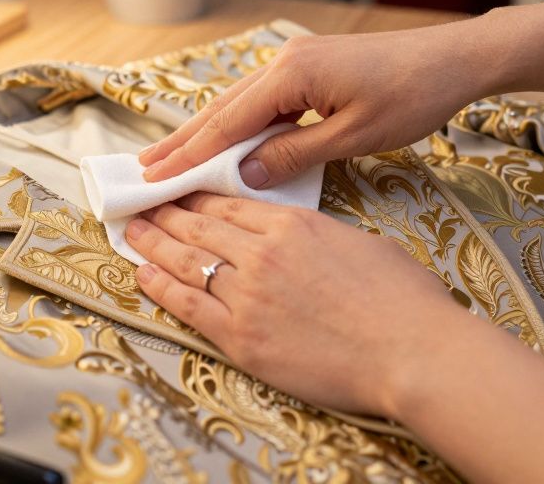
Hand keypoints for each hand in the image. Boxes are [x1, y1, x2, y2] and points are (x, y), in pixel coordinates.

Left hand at [128, 192, 475, 417]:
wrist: (410, 351)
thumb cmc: (402, 300)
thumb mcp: (359, 242)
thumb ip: (318, 235)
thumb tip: (302, 238)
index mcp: (293, 224)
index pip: (229, 204)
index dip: (196, 197)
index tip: (177, 192)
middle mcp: (262, 253)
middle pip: (199, 227)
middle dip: (165, 214)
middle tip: (142, 206)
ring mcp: (248, 295)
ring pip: (186, 261)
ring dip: (152, 245)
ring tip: (132, 233)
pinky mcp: (241, 338)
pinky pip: (188, 306)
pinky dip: (160, 288)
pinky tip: (142, 275)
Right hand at [138, 25, 495, 187]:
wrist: (455, 59)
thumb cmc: (412, 95)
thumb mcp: (353, 136)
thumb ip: (293, 155)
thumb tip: (244, 175)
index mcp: (291, 75)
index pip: (227, 123)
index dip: (190, 155)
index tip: (154, 177)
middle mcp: (285, 61)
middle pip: (223, 108)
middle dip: (184, 142)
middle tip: (144, 170)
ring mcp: (297, 60)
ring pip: (240, 102)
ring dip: (207, 132)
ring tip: (171, 159)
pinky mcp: (311, 65)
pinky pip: (262, 98)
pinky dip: (238, 122)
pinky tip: (226, 141)